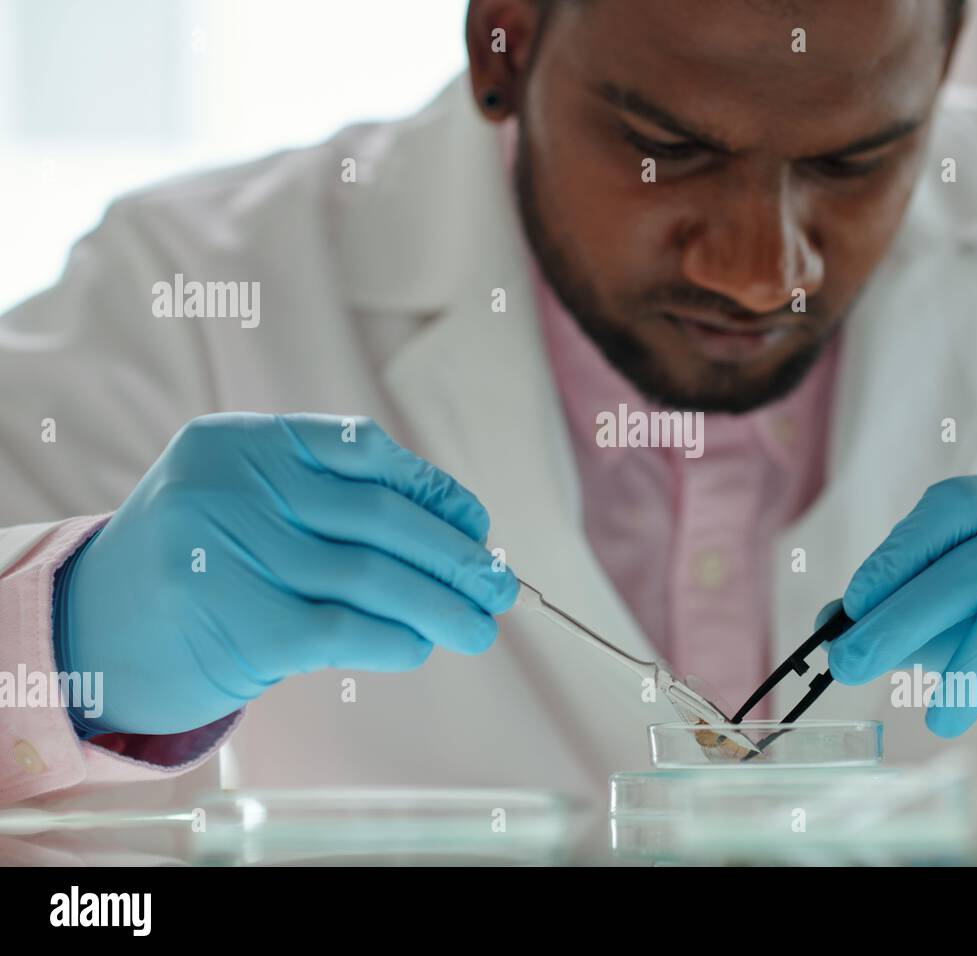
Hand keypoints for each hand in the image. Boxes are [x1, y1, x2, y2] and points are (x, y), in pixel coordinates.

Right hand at [58, 413, 516, 735]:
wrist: (91, 631)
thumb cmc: (199, 564)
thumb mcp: (249, 505)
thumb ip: (332, 505)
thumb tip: (462, 542)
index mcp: (241, 440)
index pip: (364, 451)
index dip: (432, 491)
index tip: (478, 526)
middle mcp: (229, 486)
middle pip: (376, 517)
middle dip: (453, 556)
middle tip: (501, 588)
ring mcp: (226, 553)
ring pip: (368, 576)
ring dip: (440, 606)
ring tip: (480, 627)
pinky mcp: (236, 624)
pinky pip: (342, 628)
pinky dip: (394, 637)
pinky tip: (419, 647)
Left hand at [826, 474, 976, 774]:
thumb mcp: (964, 627)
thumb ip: (907, 618)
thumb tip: (830, 623)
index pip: (948, 509)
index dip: (898, 554)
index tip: (853, 604)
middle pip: (971, 566)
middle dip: (904, 621)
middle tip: (854, 665)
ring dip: (971, 666)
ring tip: (939, 719)